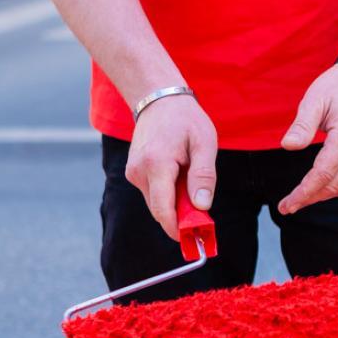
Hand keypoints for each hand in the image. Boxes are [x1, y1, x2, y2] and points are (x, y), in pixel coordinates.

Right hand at [126, 94, 218, 241]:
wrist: (158, 99)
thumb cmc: (185, 119)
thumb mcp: (204, 143)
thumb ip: (203, 176)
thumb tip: (202, 206)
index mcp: (157, 165)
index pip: (163, 210)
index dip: (178, 228)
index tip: (195, 238)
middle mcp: (139, 172)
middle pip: (160, 210)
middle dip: (180, 218)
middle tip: (203, 215)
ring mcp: (133, 172)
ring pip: (156, 203)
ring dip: (175, 203)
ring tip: (191, 182)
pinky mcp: (133, 172)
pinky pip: (153, 193)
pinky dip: (168, 194)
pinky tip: (180, 177)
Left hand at [276, 63, 337, 212]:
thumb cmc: (337, 85)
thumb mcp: (314, 100)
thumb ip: (302, 125)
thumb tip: (288, 146)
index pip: (322, 174)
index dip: (303, 193)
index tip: (287, 204)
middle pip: (333, 185)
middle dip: (309, 199)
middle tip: (288, 207)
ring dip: (321, 195)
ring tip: (299, 200)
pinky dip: (332, 186)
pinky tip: (316, 187)